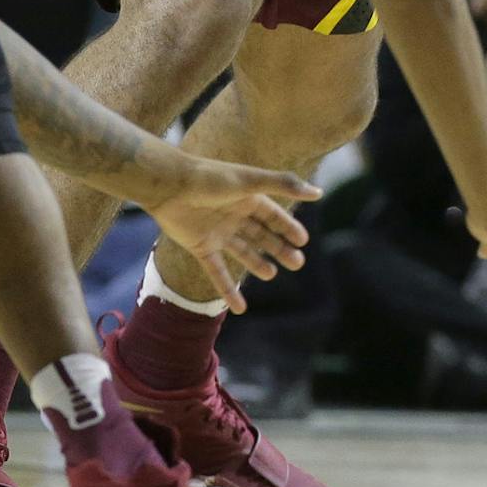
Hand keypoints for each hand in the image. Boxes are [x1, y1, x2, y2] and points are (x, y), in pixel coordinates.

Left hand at [140, 154, 320, 314]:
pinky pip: (217, 273)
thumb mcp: (250, 181)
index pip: (274, 215)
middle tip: (298, 263)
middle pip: (261, 235)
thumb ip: (284, 185)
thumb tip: (318, 193)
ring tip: (272, 274)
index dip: (288, 227)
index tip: (303, 241)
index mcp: (247, 198)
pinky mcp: (200, 248)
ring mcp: (217, 233)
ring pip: (243, 252)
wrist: (169, 186)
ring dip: (257, 263)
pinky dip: (228, 291)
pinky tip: (239, 308)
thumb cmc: (211, 178)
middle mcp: (234, 215)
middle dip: (279, 248)